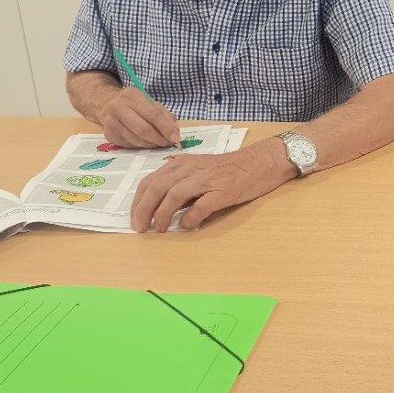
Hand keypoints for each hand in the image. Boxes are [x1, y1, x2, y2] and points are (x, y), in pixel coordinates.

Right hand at [99, 88, 179, 148]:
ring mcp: (111, 122)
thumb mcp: (151, 103)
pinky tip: (147, 142)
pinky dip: (142, 146)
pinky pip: (130, 145)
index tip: (176, 138)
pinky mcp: (110, 135)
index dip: (165, 128)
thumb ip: (165, 116)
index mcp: (132, 96)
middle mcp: (118, 107)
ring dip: (151, 144)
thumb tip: (174, 133)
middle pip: (142, 129)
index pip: (152, 114)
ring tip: (159, 142)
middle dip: (159, 139)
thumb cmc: (135, 104)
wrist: (108, 105)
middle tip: (168, 143)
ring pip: (136, 140)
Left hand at [131, 138, 296, 231]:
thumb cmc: (228, 169)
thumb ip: (179, 183)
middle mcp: (190, 169)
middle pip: (157, 188)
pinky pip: (201, 206)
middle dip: (144, 210)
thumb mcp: (198, 170)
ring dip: (162, 214)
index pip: (150, 181)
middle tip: (140, 228)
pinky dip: (190, 218)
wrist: (259, 163)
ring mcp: (206, 180)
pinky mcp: (222, 191)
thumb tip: (160, 207)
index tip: (135, 217)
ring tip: (159, 229)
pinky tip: (187, 226)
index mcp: (181, 164)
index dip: (138, 201)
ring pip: (174, 195)